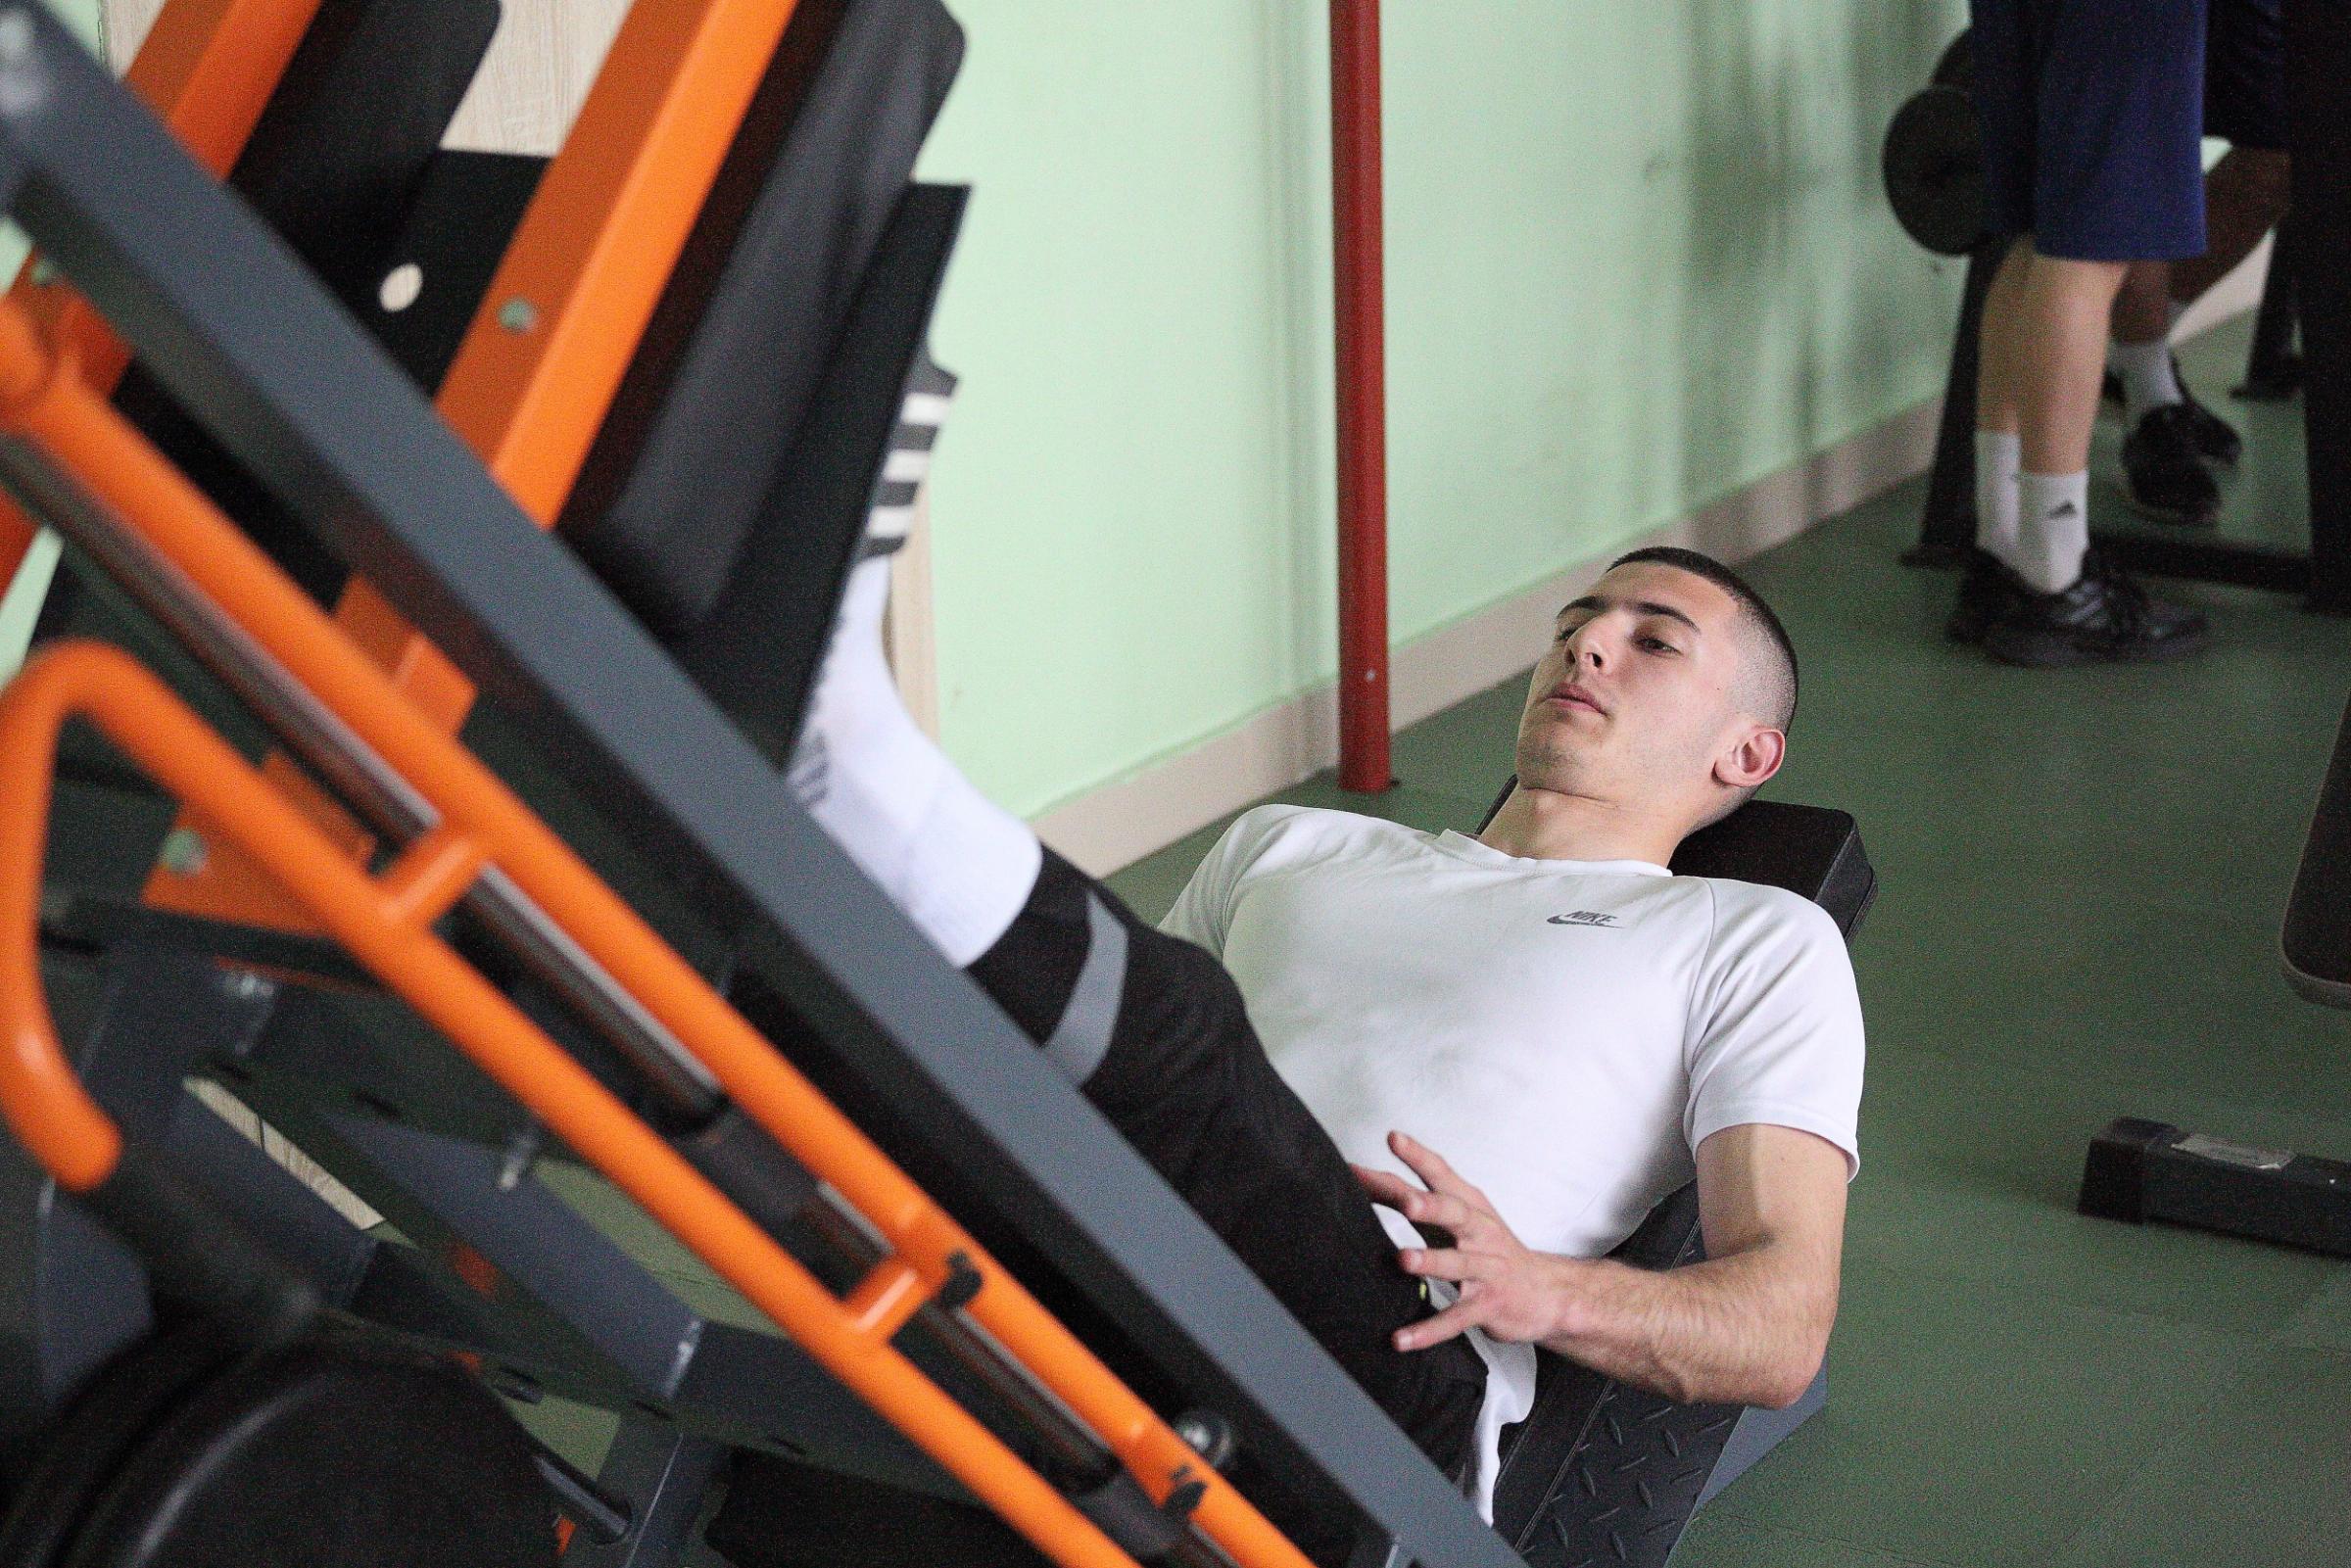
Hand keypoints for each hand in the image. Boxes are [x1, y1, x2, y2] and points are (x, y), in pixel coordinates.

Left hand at [1350, 1130, 1574, 1350]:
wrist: (1545, 1292)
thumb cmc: (1491, 1249)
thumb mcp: (1461, 1217)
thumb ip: (1415, 1198)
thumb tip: (1362, 1179)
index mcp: (1469, 1207)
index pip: (1442, 1175)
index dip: (1418, 1157)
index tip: (1394, 1139)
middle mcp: (1479, 1232)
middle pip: (1455, 1213)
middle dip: (1431, 1206)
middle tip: (1406, 1202)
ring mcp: (1485, 1269)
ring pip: (1458, 1264)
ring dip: (1431, 1261)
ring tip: (1404, 1260)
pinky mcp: (1487, 1305)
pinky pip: (1456, 1318)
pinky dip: (1428, 1330)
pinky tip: (1402, 1338)